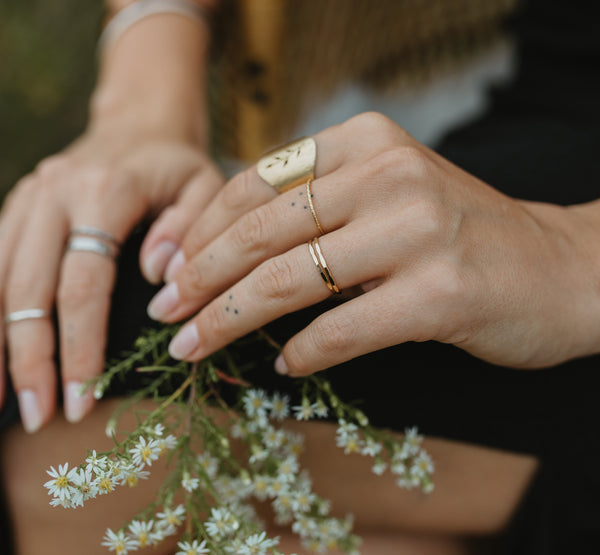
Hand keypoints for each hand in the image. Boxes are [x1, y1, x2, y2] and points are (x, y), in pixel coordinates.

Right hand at [0, 115, 223, 431]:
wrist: (140, 124)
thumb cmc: (178, 165)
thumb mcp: (204, 187)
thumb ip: (189, 228)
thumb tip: (160, 278)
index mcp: (104, 192)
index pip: (84, 282)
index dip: (80, 344)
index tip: (85, 397)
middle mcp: (53, 194)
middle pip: (29, 289)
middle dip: (32, 359)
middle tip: (39, 415)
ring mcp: (27, 198)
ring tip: (3, 401)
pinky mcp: (16, 205)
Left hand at [144, 112, 599, 375]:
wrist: (558, 268)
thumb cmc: (458, 235)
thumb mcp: (386, 197)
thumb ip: (318, 210)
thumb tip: (226, 256)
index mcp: (367, 142)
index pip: (256, 184)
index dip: (202, 231)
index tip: (172, 271)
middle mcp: (389, 174)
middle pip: (261, 232)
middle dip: (200, 278)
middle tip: (164, 313)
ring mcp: (417, 232)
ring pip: (289, 281)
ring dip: (228, 321)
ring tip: (192, 346)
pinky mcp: (439, 293)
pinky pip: (341, 330)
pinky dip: (301, 353)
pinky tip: (283, 366)